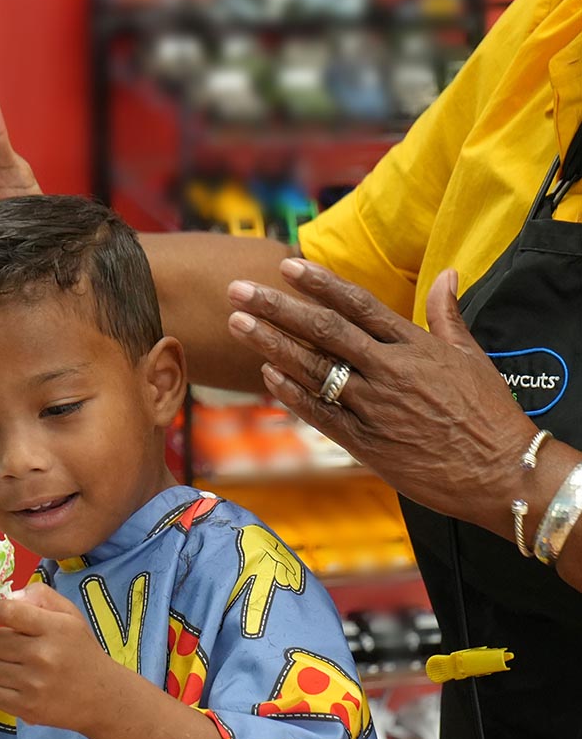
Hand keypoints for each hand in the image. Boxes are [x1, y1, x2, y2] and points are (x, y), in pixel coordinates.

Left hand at [0, 583, 116, 732]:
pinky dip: (2, 690)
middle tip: (14, 645)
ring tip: (22, 668)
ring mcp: (35, 684)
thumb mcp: (71, 617)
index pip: (10, 612)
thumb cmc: (82, 652)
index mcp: (55, 628)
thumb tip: (9, 596)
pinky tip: (21, 687)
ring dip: (0, 665)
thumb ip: (42, 598)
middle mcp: (44, 655)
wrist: (103, 698)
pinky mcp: (29, 708)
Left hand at [226, 260, 536, 535]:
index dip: (319, 284)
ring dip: (271, 345)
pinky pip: (320, 414)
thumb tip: (448, 273)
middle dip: (277, 308)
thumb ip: (447, 315)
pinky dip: (292, 395)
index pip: (357, 305)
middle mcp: (389, 371)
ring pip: (314, 369)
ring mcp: (375, 407)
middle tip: (238, 290)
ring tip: (237, 324)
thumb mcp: (472, 356)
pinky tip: (266, 376)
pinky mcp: (366, 443)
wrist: (501, 472)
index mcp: (414, 346)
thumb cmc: (489, 414)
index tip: (286, 267)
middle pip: (323, 331)